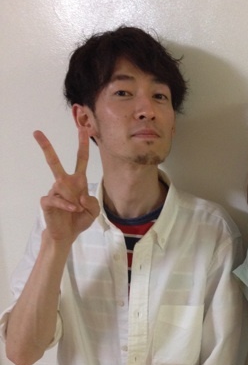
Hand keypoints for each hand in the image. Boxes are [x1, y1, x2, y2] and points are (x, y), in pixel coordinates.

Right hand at [34, 127, 99, 242]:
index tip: (83, 129)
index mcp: (78, 181)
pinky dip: (67, 204)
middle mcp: (65, 183)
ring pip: (61, 187)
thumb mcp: (94, 211)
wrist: (67, 235)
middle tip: (37, 132)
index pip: (81, 160)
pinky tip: (74, 209)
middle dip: (46, 147)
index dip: (82, 145)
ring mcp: (54, 192)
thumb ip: (93, 202)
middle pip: (54, 162)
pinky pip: (56, 199)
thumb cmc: (80, 219)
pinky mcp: (47, 202)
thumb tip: (81, 196)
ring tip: (78, 211)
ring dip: (74, 199)